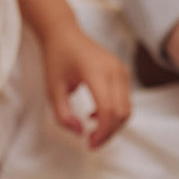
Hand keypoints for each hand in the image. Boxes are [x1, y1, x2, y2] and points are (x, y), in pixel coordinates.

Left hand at [40, 27, 130, 148]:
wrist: (65, 34)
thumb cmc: (57, 59)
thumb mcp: (52, 90)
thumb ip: (63, 115)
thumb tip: (80, 132)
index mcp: (96, 71)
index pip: (108, 109)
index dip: (102, 132)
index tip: (89, 144)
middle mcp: (114, 70)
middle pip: (121, 113)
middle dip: (108, 134)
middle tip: (91, 143)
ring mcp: (121, 70)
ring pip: (126, 109)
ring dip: (112, 126)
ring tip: (93, 132)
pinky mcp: (123, 73)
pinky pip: (125, 101)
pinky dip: (114, 115)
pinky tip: (95, 116)